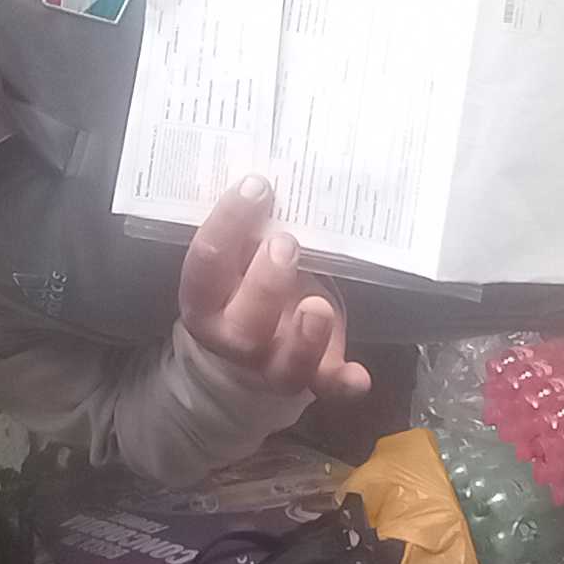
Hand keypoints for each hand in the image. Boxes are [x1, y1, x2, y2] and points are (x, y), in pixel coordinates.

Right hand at [178, 179, 370, 399]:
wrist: (242, 357)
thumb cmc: (242, 286)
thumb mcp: (236, 259)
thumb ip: (248, 232)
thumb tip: (273, 176)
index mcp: (205, 300)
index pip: (205, 264)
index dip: (227, 225)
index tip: (256, 185)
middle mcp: (234, 339)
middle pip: (243, 324)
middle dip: (265, 284)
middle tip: (286, 243)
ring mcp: (272, 365)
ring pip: (285, 365)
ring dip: (304, 338)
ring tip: (317, 307)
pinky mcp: (311, 379)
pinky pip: (327, 387)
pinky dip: (343, 383)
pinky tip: (359, 376)